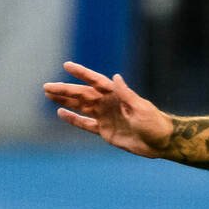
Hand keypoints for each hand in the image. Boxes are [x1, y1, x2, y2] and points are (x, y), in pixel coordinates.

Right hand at [44, 62, 171, 157]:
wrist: (162, 142)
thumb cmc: (154, 123)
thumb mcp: (140, 108)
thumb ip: (126, 94)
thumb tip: (114, 77)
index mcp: (116, 95)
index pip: (95, 81)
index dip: (81, 73)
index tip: (67, 66)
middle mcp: (108, 103)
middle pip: (82, 94)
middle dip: (65, 90)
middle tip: (46, 86)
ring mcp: (105, 117)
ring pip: (80, 107)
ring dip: (65, 101)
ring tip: (48, 95)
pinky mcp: (105, 131)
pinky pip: (85, 124)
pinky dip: (73, 119)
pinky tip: (61, 113)